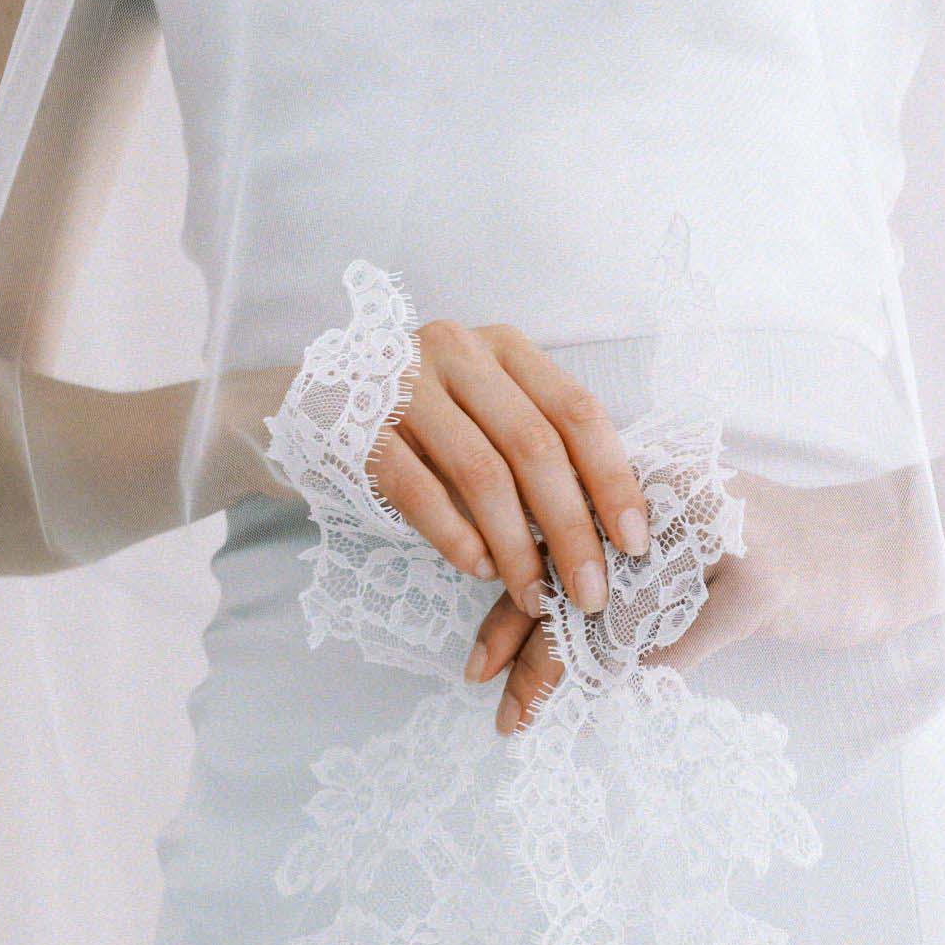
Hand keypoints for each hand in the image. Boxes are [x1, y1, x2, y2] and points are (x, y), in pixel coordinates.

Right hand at [363, 318, 649, 622]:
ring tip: (535, 597)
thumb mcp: (486, 410)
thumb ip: (539, 447)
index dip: (614, 479)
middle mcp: (459, 353)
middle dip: (572, 529)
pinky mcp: (360, 428)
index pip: (577, 411)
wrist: (309, 404)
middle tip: (591, 592)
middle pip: (535, 447)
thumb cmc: (422, 418)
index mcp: (504, 347)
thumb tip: (610, 525)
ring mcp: (405, 385)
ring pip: (482, 473)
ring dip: (516, 547)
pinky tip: (477, 569)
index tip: (635, 541)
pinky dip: (455, 536)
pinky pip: (419, 490)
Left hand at [458, 462, 940, 738]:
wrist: (889, 550)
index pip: (563, 534)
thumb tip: (544, 621)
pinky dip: (643, 672)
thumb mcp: (698, 550)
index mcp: (657, 481)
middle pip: (577, 568)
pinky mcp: (761, 580)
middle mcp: (681, 494)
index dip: (511, 594)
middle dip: (523, 637)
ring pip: (616, 607)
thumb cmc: (784, 557)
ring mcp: (723, 533)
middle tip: (489, 695)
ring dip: (563, 668)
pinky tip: (608, 700)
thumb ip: (634, 570)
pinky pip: (683, 638)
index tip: (480, 656)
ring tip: (523, 712)